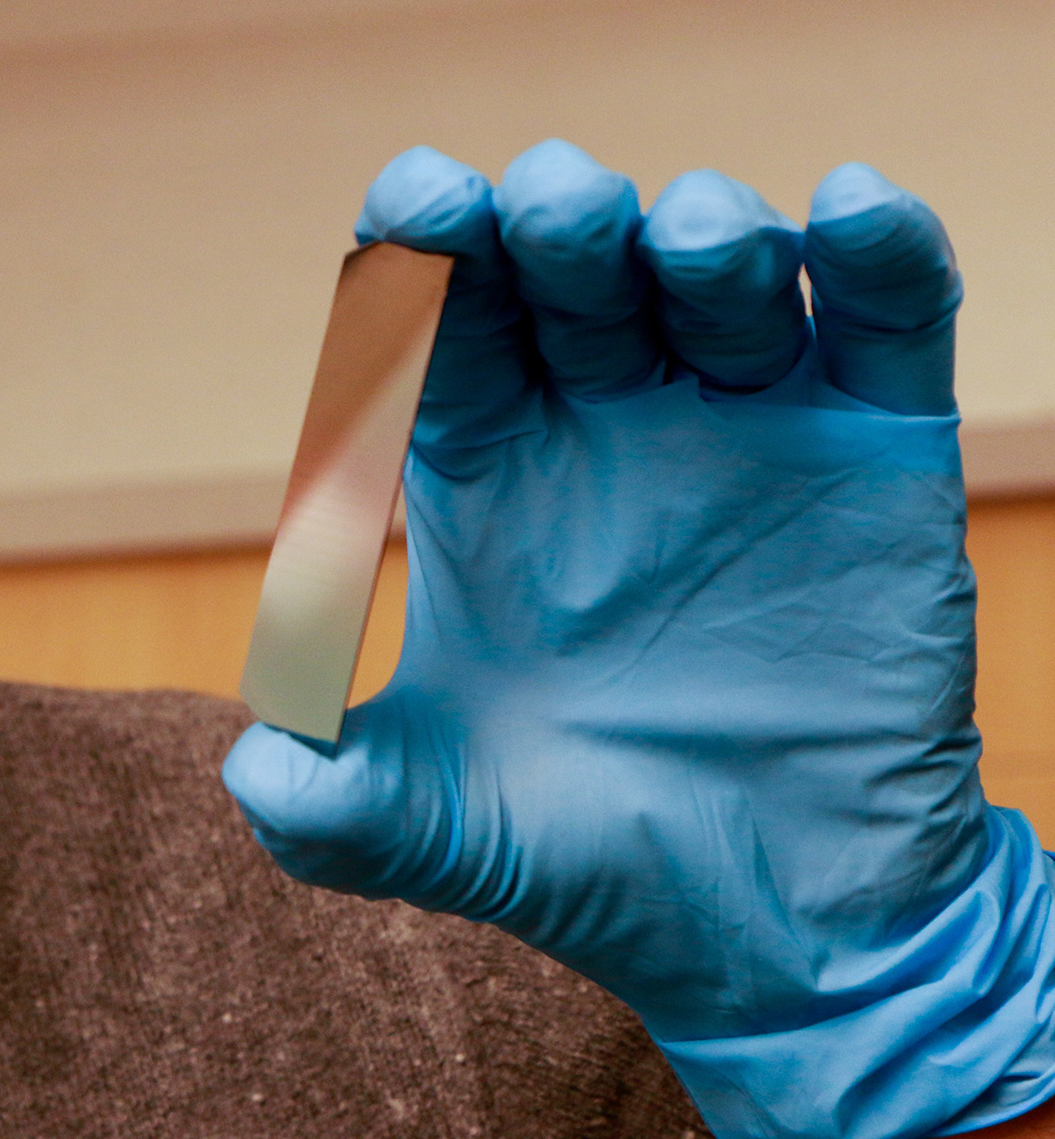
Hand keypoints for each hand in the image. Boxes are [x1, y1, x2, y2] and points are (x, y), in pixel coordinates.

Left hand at [222, 140, 1054, 1138]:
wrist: (775, 933)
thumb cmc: (583, 859)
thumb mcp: (438, 828)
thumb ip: (334, 800)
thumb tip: (255, 767)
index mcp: (486, 467)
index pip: (440, 324)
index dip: (420, 254)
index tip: (415, 205)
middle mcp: (604, 420)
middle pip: (566, 271)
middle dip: (552, 219)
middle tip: (552, 206)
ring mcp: (744, 424)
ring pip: (715, 274)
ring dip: (702, 229)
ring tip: (697, 241)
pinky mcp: (875, 455)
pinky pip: (882, 325)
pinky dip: (877, 257)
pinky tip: (853, 208)